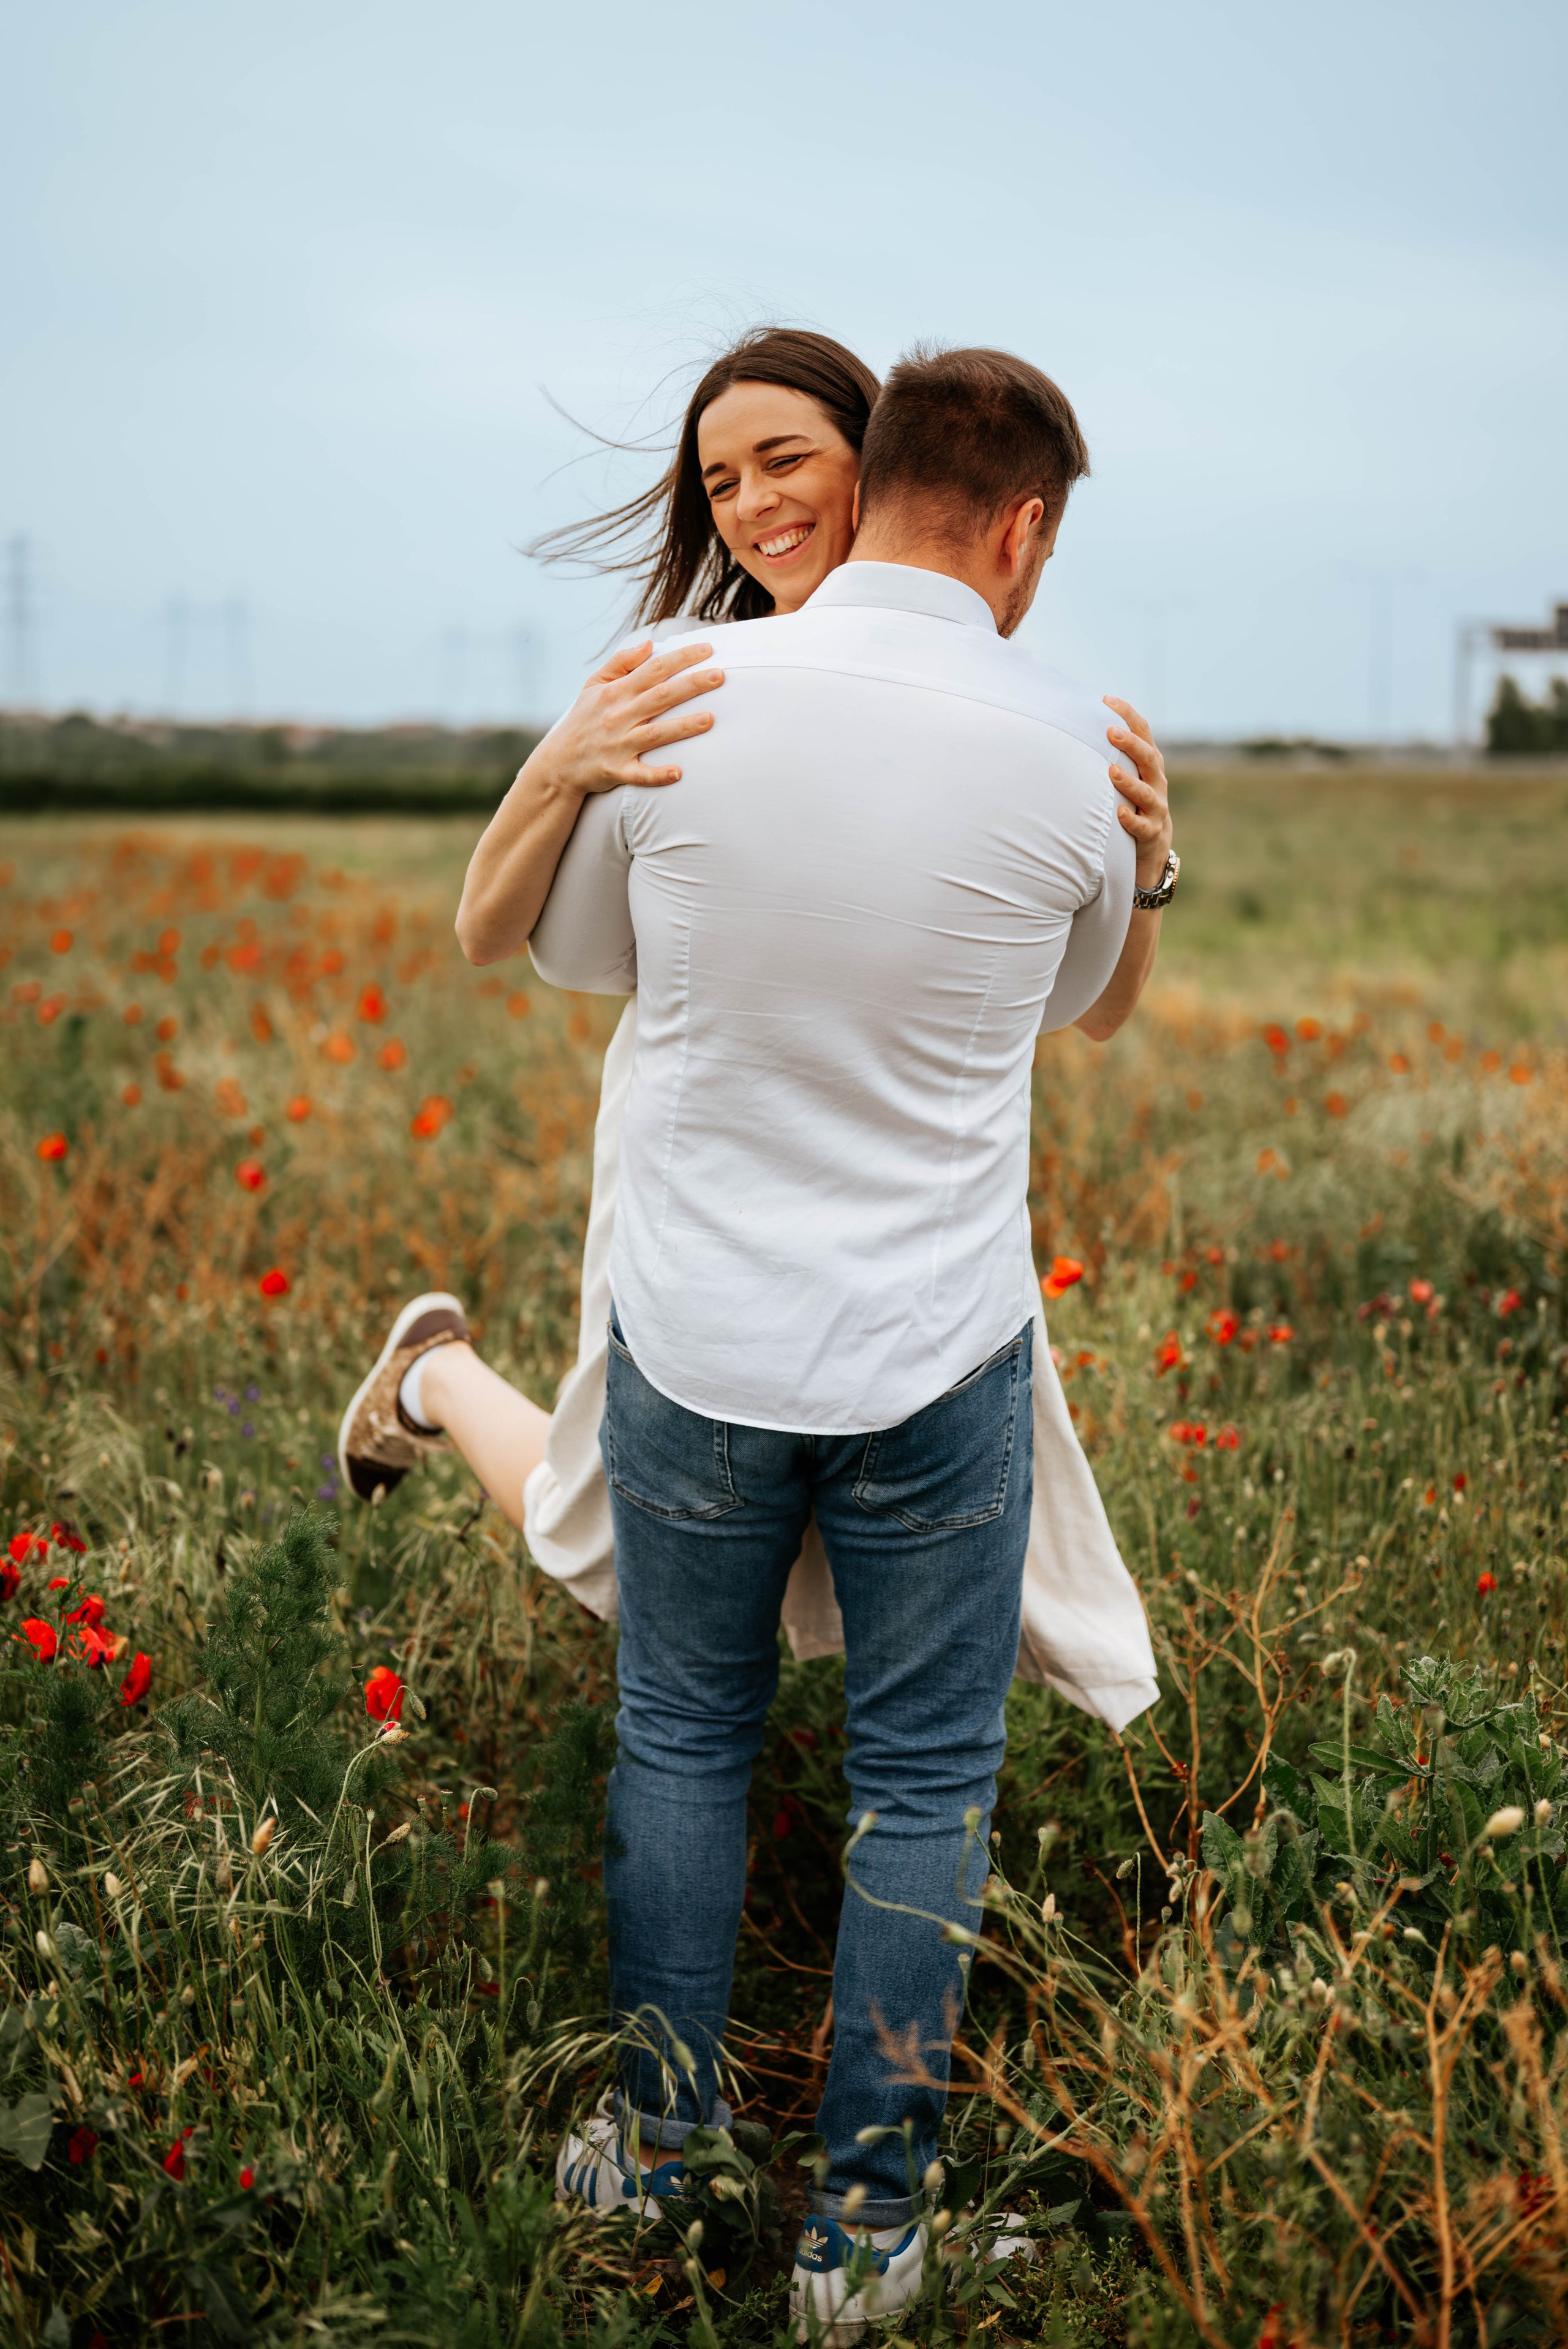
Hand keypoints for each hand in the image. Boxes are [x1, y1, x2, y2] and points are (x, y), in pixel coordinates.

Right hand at [538, 638, 724, 797]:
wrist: (558, 763)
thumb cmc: (582, 720)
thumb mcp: (593, 685)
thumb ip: (620, 663)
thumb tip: (649, 644)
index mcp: (616, 692)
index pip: (654, 669)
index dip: (681, 658)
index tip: (708, 649)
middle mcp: (618, 716)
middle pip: (661, 697)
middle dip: (691, 685)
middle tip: (721, 675)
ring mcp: (618, 745)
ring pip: (655, 734)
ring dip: (683, 727)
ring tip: (710, 719)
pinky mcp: (617, 771)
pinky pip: (640, 774)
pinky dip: (658, 774)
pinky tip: (678, 773)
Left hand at [1102, 696, 1172, 889]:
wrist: (1152, 847)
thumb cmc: (1131, 803)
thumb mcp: (1127, 775)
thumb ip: (1111, 754)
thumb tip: (1075, 725)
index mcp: (1149, 764)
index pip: (1143, 732)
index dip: (1127, 714)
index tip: (1106, 700)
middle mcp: (1156, 781)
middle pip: (1148, 757)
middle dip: (1130, 744)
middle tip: (1110, 732)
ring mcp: (1155, 807)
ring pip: (1145, 791)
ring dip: (1128, 781)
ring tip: (1111, 771)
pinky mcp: (1151, 832)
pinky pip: (1141, 825)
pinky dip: (1131, 819)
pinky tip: (1119, 812)